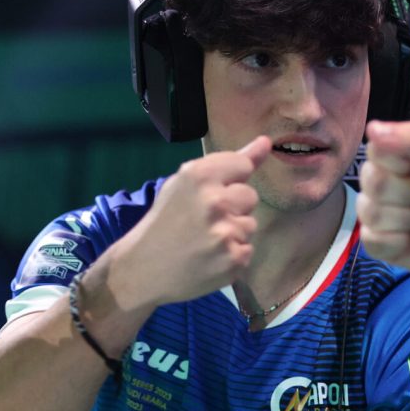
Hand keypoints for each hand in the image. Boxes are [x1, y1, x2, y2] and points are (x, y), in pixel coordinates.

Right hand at [111, 135, 268, 309]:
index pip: (243, 165)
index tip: (213, 192)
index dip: (230, 180)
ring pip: (250, 225)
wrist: (143, 269)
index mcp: (199, 175)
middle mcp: (215, 201)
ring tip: (206, 242)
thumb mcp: (185, 183)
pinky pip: (247, 250)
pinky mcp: (234, 259)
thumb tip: (266, 142)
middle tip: (205, 221)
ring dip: (233, 233)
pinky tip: (210, 259)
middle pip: (250, 196)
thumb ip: (228, 163)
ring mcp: (226, 233)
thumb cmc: (165, 221)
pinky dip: (232, 256)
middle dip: (234, 207)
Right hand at [356, 120, 409, 287]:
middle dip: (403, 193)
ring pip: (367, 211)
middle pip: (369, 180)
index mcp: (400, 159)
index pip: (375, 150)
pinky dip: (396, 242)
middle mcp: (385, 184)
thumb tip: (372, 127)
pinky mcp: (379, 243)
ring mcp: (380, 214)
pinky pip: (370, 239)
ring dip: (402, 219)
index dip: (396, 162)